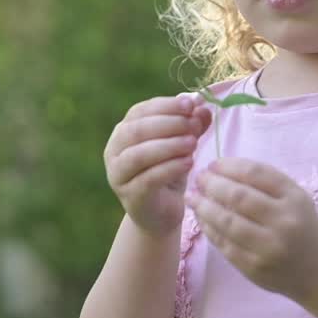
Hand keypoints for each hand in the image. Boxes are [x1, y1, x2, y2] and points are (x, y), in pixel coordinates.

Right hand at [104, 94, 211, 238]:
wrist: (161, 212)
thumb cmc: (168, 171)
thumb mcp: (181, 145)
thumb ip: (191, 126)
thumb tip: (202, 108)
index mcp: (123, 131)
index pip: (140, 111)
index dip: (165, 106)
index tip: (190, 105)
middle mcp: (114, 151)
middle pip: (137, 131)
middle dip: (168, 124)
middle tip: (193, 124)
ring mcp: (118, 175)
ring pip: (139, 155)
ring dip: (169, 145)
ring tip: (193, 143)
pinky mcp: (130, 196)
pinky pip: (148, 179)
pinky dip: (170, 168)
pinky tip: (189, 162)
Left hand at [185, 157, 317, 300]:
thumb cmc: (301, 225)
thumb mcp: (294, 197)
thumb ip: (264, 182)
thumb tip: (220, 169)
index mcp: (294, 198)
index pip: (255, 174)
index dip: (229, 166)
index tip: (213, 164)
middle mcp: (283, 221)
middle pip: (238, 197)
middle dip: (212, 184)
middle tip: (199, 178)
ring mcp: (268, 247)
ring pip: (227, 222)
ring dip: (204, 207)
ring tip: (192, 197)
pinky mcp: (254, 268)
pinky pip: (224, 244)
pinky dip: (209, 229)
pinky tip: (201, 219)